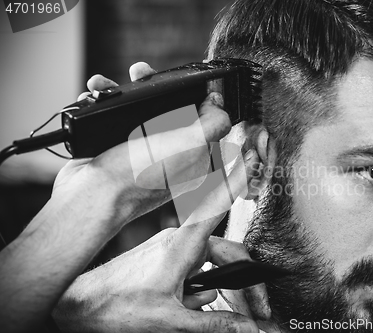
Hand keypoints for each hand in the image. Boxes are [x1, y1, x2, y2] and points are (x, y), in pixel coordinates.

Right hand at [53, 62, 231, 229]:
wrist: (90, 194)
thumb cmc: (138, 176)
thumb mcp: (190, 146)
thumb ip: (212, 124)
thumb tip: (218, 103)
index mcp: (193, 156)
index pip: (203, 119)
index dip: (194, 94)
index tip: (181, 80)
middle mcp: (169, 154)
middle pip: (170, 109)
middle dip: (154, 87)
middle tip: (139, 74)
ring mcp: (142, 152)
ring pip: (139, 110)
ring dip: (123, 92)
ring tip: (106, 86)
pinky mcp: (116, 150)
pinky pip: (114, 119)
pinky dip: (104, 105)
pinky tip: (94, 100)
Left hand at [53, 148, 268, 332]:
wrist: (82, 307)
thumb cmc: (116, 306)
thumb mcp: (172, 320)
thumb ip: (215, 323)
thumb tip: (246, 328)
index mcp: (182, 245)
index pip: (217, 206)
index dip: (237, 182)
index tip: (249, 158)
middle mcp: (178, 240)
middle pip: (224, 251)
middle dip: (241, 280)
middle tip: (257, 306)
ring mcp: (170, 248)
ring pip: (208, 263)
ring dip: (213, 288)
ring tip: (204, 310)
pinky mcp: (163, 256)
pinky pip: (192, 267)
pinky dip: (196, 288)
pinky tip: (186, 304)